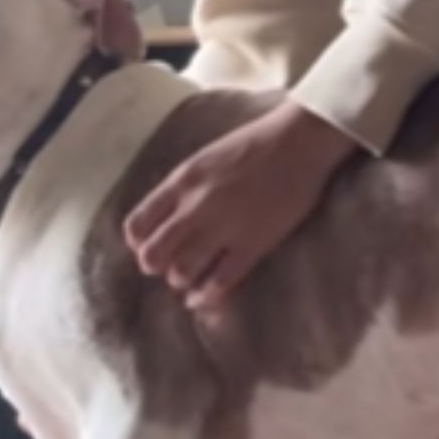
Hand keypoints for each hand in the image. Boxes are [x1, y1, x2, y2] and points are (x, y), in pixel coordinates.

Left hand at [124, 99, 358, 309]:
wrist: (300, 141)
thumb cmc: (255, 143)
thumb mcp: (206, 157)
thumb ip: (184, 187)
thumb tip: (168, 217)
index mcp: (182, 181)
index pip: (138, 224)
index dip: (138, 242)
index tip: (147, 245)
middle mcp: (196, 206)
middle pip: (153, 254)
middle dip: (154, 265)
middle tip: (166, 265)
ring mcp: (224, 227)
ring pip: (182, 272)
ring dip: (181, 279)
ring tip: (188, 277)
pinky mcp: (253, 244)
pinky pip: (220, 282)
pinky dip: (206, 296)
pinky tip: (202, 297)